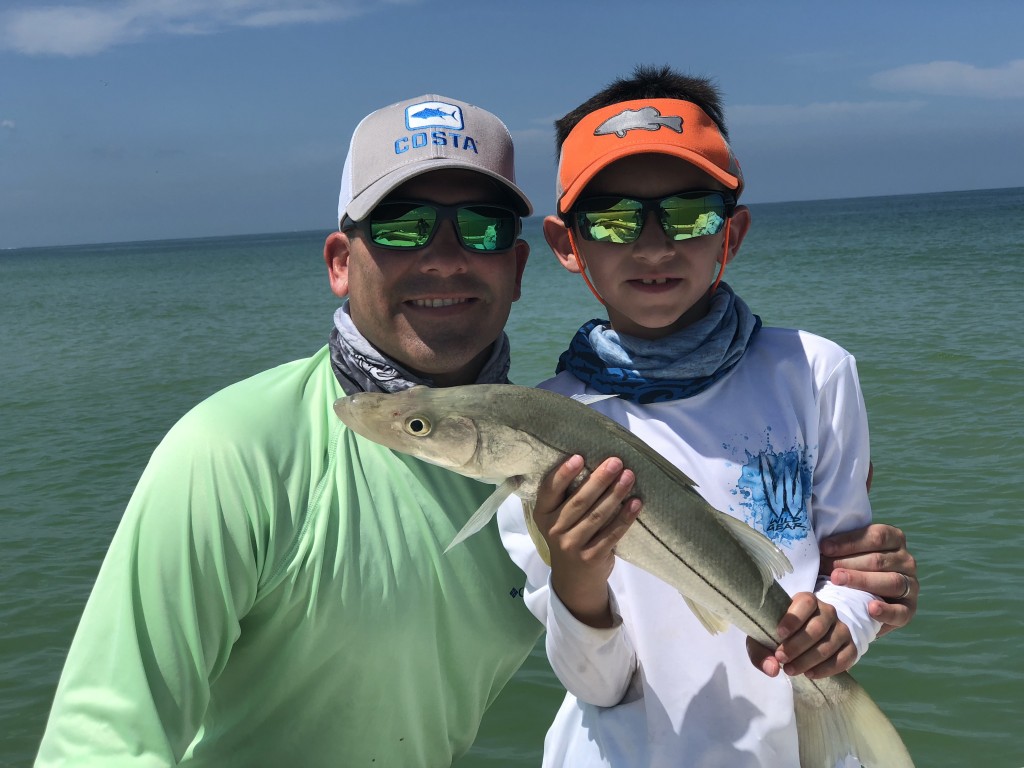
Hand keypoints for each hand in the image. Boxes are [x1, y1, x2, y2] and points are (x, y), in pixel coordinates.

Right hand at [533, 455, 641, 627]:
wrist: (574, 580)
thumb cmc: (568, 537)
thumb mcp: (557, 520)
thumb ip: (567, 498)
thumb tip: (597, 465)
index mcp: (543, 514)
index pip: (550, 490)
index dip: (564, 474)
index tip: (579, 457)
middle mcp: (554, 530)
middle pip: (579, 501)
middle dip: (599, 479)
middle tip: (616, 462)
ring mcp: (571, 545)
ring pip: (597, 516)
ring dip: (615, 494)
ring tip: (629, 477)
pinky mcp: (591, 557)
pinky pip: (611, 533)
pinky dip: (625, 517)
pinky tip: (636, 503)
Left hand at [746, 592, 857, 678]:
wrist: (806, 637)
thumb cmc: (782, 632)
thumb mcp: (766, 636)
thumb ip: (761, 651)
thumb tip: (772, 669)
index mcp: (807, 600)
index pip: (805, 603)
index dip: (793, 619)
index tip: (779, 634)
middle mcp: (828, 611)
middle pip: (816, 628)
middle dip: (797, 646)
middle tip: (781, 658)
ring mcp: (842, 628)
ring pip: (829, 645)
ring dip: (808, 660)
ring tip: (790, 670)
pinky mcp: (851, 646)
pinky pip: (844, 658)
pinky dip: (826, 669)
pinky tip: (810, 674)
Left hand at [820, 524, 917, 636]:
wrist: (860, 601)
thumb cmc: (848, 568)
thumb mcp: (846, 553)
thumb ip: (837, 545)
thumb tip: (815, 540)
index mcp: (894, 539)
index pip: (876, 536)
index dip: (849, 541)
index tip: (824, 547)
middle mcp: (906, 560)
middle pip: (879, 560)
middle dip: (849, 563)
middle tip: (826, 568)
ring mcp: (911, 585)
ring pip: (891, 581)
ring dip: (862, 581)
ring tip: (838, 581)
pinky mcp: (909, 609)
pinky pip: (901, 611)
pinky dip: (886, 611)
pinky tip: (870, 609)